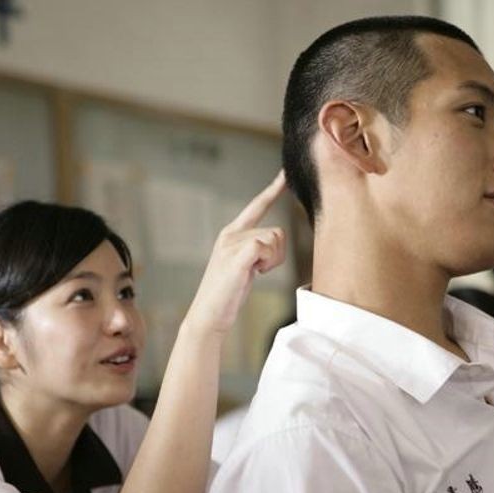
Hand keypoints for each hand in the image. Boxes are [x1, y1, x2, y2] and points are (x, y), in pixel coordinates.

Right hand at [184, 171, 286, 336]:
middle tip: (256, 273)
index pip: (256, 206)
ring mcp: (231, 243)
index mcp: (231, 234)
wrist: (208, 316)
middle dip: (276, 256)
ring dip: (272, 261)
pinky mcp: (236, 255)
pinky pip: (267, 247)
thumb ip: (255, 250)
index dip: (272, 190)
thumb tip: (273, 242)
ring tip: (251, 275)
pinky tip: (252, 274)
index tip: (285, 175)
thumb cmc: (227, 296)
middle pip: (277, 232)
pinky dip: (267, 263)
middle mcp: (230, 234)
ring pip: (276, 240)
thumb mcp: (243, 267)